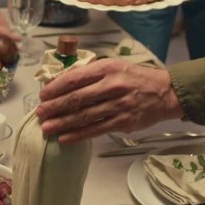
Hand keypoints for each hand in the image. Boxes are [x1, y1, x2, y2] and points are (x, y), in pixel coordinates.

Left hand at [35, 58, 182, 143]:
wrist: (165, 92)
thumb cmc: (133, 78)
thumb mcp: (112, 66)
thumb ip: (90, 73)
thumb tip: (60, 82)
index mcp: (106, 68)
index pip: (74, 78)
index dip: (55, 88)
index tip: (43, 95)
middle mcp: (112, 85)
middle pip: (76, 98)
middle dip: (54, 107)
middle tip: (39, 113)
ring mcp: (118, 105)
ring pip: (84, 116)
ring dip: (62, 123)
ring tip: (46, 128)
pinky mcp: (123, 122)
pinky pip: (96, 129)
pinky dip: (78, 135)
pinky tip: (65, 138)